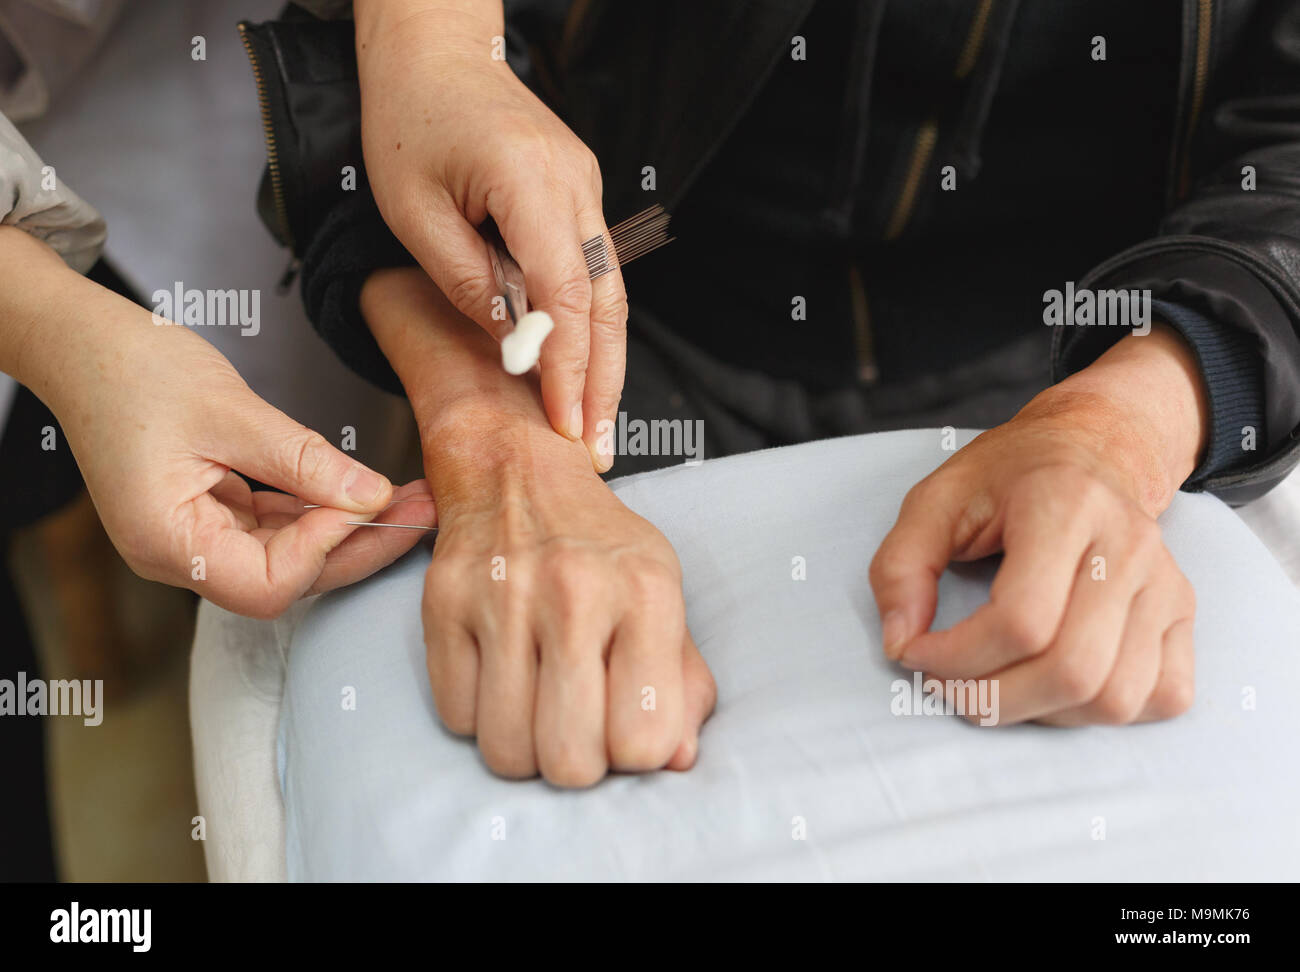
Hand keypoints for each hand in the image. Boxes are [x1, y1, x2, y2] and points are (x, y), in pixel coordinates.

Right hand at [2, 228, 434, 618]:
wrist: (84, 344)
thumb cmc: (134, 369)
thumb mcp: (230, 412)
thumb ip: (304, 461)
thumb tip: (373, 497)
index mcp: (166, 541)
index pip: (268, 585)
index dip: (327, 550)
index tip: (372, 503)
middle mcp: (178, 556)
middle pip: (288, 579)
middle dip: (359, 545)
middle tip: (423, 509)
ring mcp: (195, 539)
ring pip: (289, 556)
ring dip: (349, 528)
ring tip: (410, 497)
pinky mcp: (211, 515)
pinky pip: (276, 529)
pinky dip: (320, 512)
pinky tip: (365, 491)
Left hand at [354, 0, 627, 470]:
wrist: (434, 50)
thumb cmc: (409, 118)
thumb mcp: (413, 210)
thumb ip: (465, 280)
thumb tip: (511, 345)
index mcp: (530, 180)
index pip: (565, 292)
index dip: (569, 365)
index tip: (565, 421)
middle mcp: (575, 183)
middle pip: (607, 300)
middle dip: (604, 379)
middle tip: (597, 445)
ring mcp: (585, 186)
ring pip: (611, 289)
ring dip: (606, 360)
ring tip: (598, 422)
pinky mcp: (578, 194)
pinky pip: (595, 269)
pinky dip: (592, 325)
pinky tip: (585, 369)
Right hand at [424, 441, 714, 786]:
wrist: (516, 471)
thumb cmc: (599, 547)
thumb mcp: (660, 596)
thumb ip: (681, 681)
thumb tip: (678, 759)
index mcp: (645, 593)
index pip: (644, 738)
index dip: (635, 753)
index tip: (625, 725)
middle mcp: (575, 592)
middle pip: (570, 760)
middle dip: (577, 764)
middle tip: (579, 726)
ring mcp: (502, 597)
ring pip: (506, 750)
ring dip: (524, 748)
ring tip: (538, 707)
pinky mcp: (443, 603)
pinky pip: (456, 718)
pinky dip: (479, 716)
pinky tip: (500, 678)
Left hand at [870, 324, 1208, 725]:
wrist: (1094, 447)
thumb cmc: (1008, 477)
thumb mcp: (934, 499)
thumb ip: (900, 567)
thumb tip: (900, 642)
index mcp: (1064, 506)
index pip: (1020, 622)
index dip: (956, 658)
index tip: (915, 652)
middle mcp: (1127, 546)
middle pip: (1072, 671)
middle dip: (993, 698)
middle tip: (949, 685)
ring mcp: (1165, 582)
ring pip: (1116, 698)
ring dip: (1043, 713)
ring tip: (998, 685)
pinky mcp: (1183, 612)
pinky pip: (1165, 697)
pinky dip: (1103, 712)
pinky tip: (1055, 685)